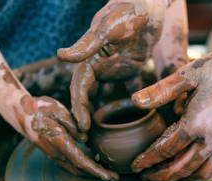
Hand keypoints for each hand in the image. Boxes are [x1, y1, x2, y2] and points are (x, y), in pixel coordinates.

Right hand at [0, 50, 117, 180]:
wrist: (23, 114)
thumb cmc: (41, 109)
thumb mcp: (58, 111)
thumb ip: (72, 125)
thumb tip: (85, 139)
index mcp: (59, 142)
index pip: (81, 162)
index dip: (97, 171)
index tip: (110, 176)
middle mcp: (57, 153)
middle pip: (81, 170)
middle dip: (98, 175)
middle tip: (115, 178)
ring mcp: (55, 155)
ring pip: (76, 169)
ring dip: (91, 173)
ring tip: (107, 173)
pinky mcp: (55, 153)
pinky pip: (71, 164)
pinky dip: (84, 168)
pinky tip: (94, 164)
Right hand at [57, 0, 165, 131]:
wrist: (152, 3)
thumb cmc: (129, 10)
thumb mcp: (107, 27)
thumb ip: (86, 44)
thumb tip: (60, 56)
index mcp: (91, 58)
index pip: (80, 88)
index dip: (79, 107)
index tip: (82, 127)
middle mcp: (101, 66)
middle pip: (90, 96)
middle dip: (87, 116)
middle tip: (89, 137)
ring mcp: (116, 69)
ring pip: (106, 95)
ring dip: (104, 113)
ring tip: (106, 134)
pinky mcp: (131, 69)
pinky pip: (128, 89)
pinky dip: (129, 102)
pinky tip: (132, 117)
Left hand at [131, 31, 211, 180]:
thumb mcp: (189, 74)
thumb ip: (161, 91)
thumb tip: (135, 101)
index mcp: (196, 123)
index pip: (165, 150)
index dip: (148, 160)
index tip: (136, 168)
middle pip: (181, 168)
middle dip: (160, 176)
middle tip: (146, 177)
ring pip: (200, 172)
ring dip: (181, 177)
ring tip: (168, 174)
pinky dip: (200, 169)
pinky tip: (192, 161)